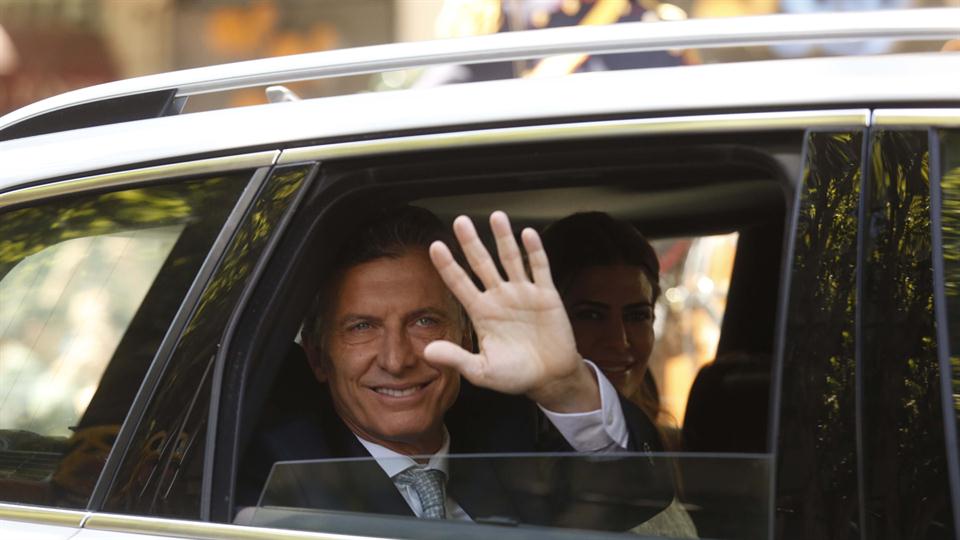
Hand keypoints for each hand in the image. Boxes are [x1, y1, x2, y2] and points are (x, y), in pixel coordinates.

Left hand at [424, 211, 599, 412]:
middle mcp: (500, 297)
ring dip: (503, 238)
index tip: (435, 246)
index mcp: (481, 313)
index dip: (448, 265)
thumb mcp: (481, 371)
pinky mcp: (546, 295)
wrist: (550, 378)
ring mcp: (523, 294)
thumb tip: (427, 352)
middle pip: (482, 264)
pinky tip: (527, 234)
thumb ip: (457, 358)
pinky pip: (539, 268)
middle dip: (471, 243)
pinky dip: (534, 251)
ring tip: (496, 216)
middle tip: (460, 221)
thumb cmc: (515, 375)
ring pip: (510, 259)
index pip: (459, 284)